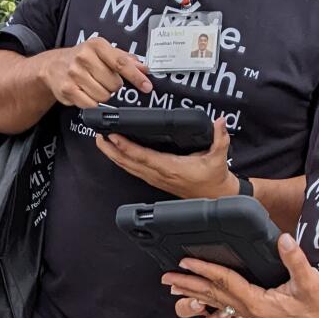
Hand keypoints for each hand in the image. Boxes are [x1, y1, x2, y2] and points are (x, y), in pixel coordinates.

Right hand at [39, 36, 152, 107]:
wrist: (52, 66)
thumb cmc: (83, 59)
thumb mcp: (103, 52)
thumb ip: (125, 59)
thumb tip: (144, 68)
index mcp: (96, 45)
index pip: (121, 63)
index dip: (136, 77)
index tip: (146, 86)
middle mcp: (84, 57)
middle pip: (114, 84)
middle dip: (113, 86)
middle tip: (104, 81)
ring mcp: (74, 73)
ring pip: (103, 96)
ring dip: (103, 95)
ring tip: (94, 86)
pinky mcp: (67, 89)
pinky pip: (90, 104)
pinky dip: (92, 103)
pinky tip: (86, 94)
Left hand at [96, 117, 236, 198]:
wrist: (214, 195)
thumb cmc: (213, 178)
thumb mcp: (219, 157)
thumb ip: (220, 138)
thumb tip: (219, 122)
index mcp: (171, 168)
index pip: (144, 157)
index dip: (127, 147)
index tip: (114, 136)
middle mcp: (160, 175)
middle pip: (129, 163)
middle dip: (111, 150)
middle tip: (98, 136)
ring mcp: (155, 179)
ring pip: (128, 168)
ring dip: (113, 156)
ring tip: (101, 142)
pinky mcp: (155, 180)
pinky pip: (133, 170)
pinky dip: (121, 161)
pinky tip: (114, 154)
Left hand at [164, 234, 318, 317]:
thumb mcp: (311, 281)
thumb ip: (295, 260)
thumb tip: (283, 239)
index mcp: (258, 303)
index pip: (225, 282)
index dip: (205, 269)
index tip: (186, 260)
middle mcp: (250, 310)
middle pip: (213, 295)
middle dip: (189, 285)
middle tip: (167, 278)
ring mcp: (252, 313)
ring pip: (217, 302)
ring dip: (196, 293)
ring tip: (176, 288)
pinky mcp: (256, 313)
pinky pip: (226, 305)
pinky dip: (211, 298)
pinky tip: (203, 296)